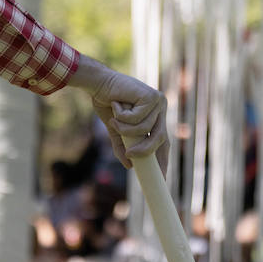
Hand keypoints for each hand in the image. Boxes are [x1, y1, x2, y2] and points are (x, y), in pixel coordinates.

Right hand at [69, 55, 168, 169]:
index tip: (161, 178)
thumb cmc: (107, 104)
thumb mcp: (116, 130)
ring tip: (113, 121)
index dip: (163, 160)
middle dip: (145, 150)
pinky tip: (116, 104)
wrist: (99, 83)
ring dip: (125, 129)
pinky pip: (137, 118)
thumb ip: (123, 146)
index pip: (164, 141)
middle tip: (130, 156)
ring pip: (145, 129)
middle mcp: (160, 108)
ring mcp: (158, 101)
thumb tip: (130, 166)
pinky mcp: (151, 96)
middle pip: (160, 138)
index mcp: (156, 116)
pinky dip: (123, 116)